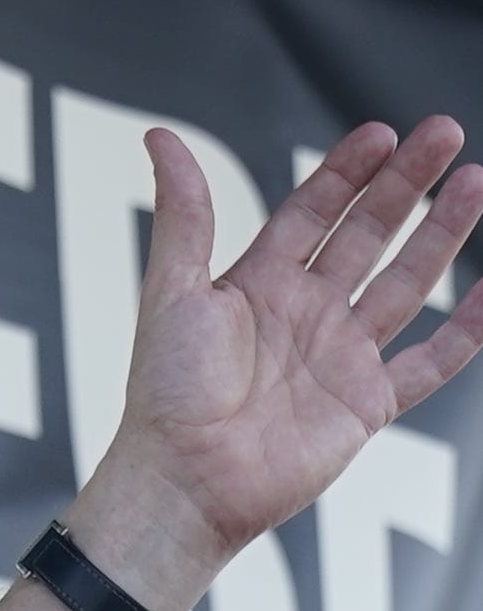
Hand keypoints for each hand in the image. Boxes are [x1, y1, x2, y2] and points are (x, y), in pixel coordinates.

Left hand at [94, 118, 482, 603]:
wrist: (187, 478)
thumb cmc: (167, 390)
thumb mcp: (174, 290)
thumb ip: (185, 215)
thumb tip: (160, 136)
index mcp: (257, 282)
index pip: (313, 212)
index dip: (348, 172)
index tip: (383, 132)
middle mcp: (305, 311)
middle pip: (368, 234)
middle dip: (407, 184)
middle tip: (444, 133)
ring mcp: (342, 354)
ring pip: (406, 282)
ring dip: (442, 235)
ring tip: (475, 183)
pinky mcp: (370, 402)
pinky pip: (432, 361)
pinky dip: (466, 330)